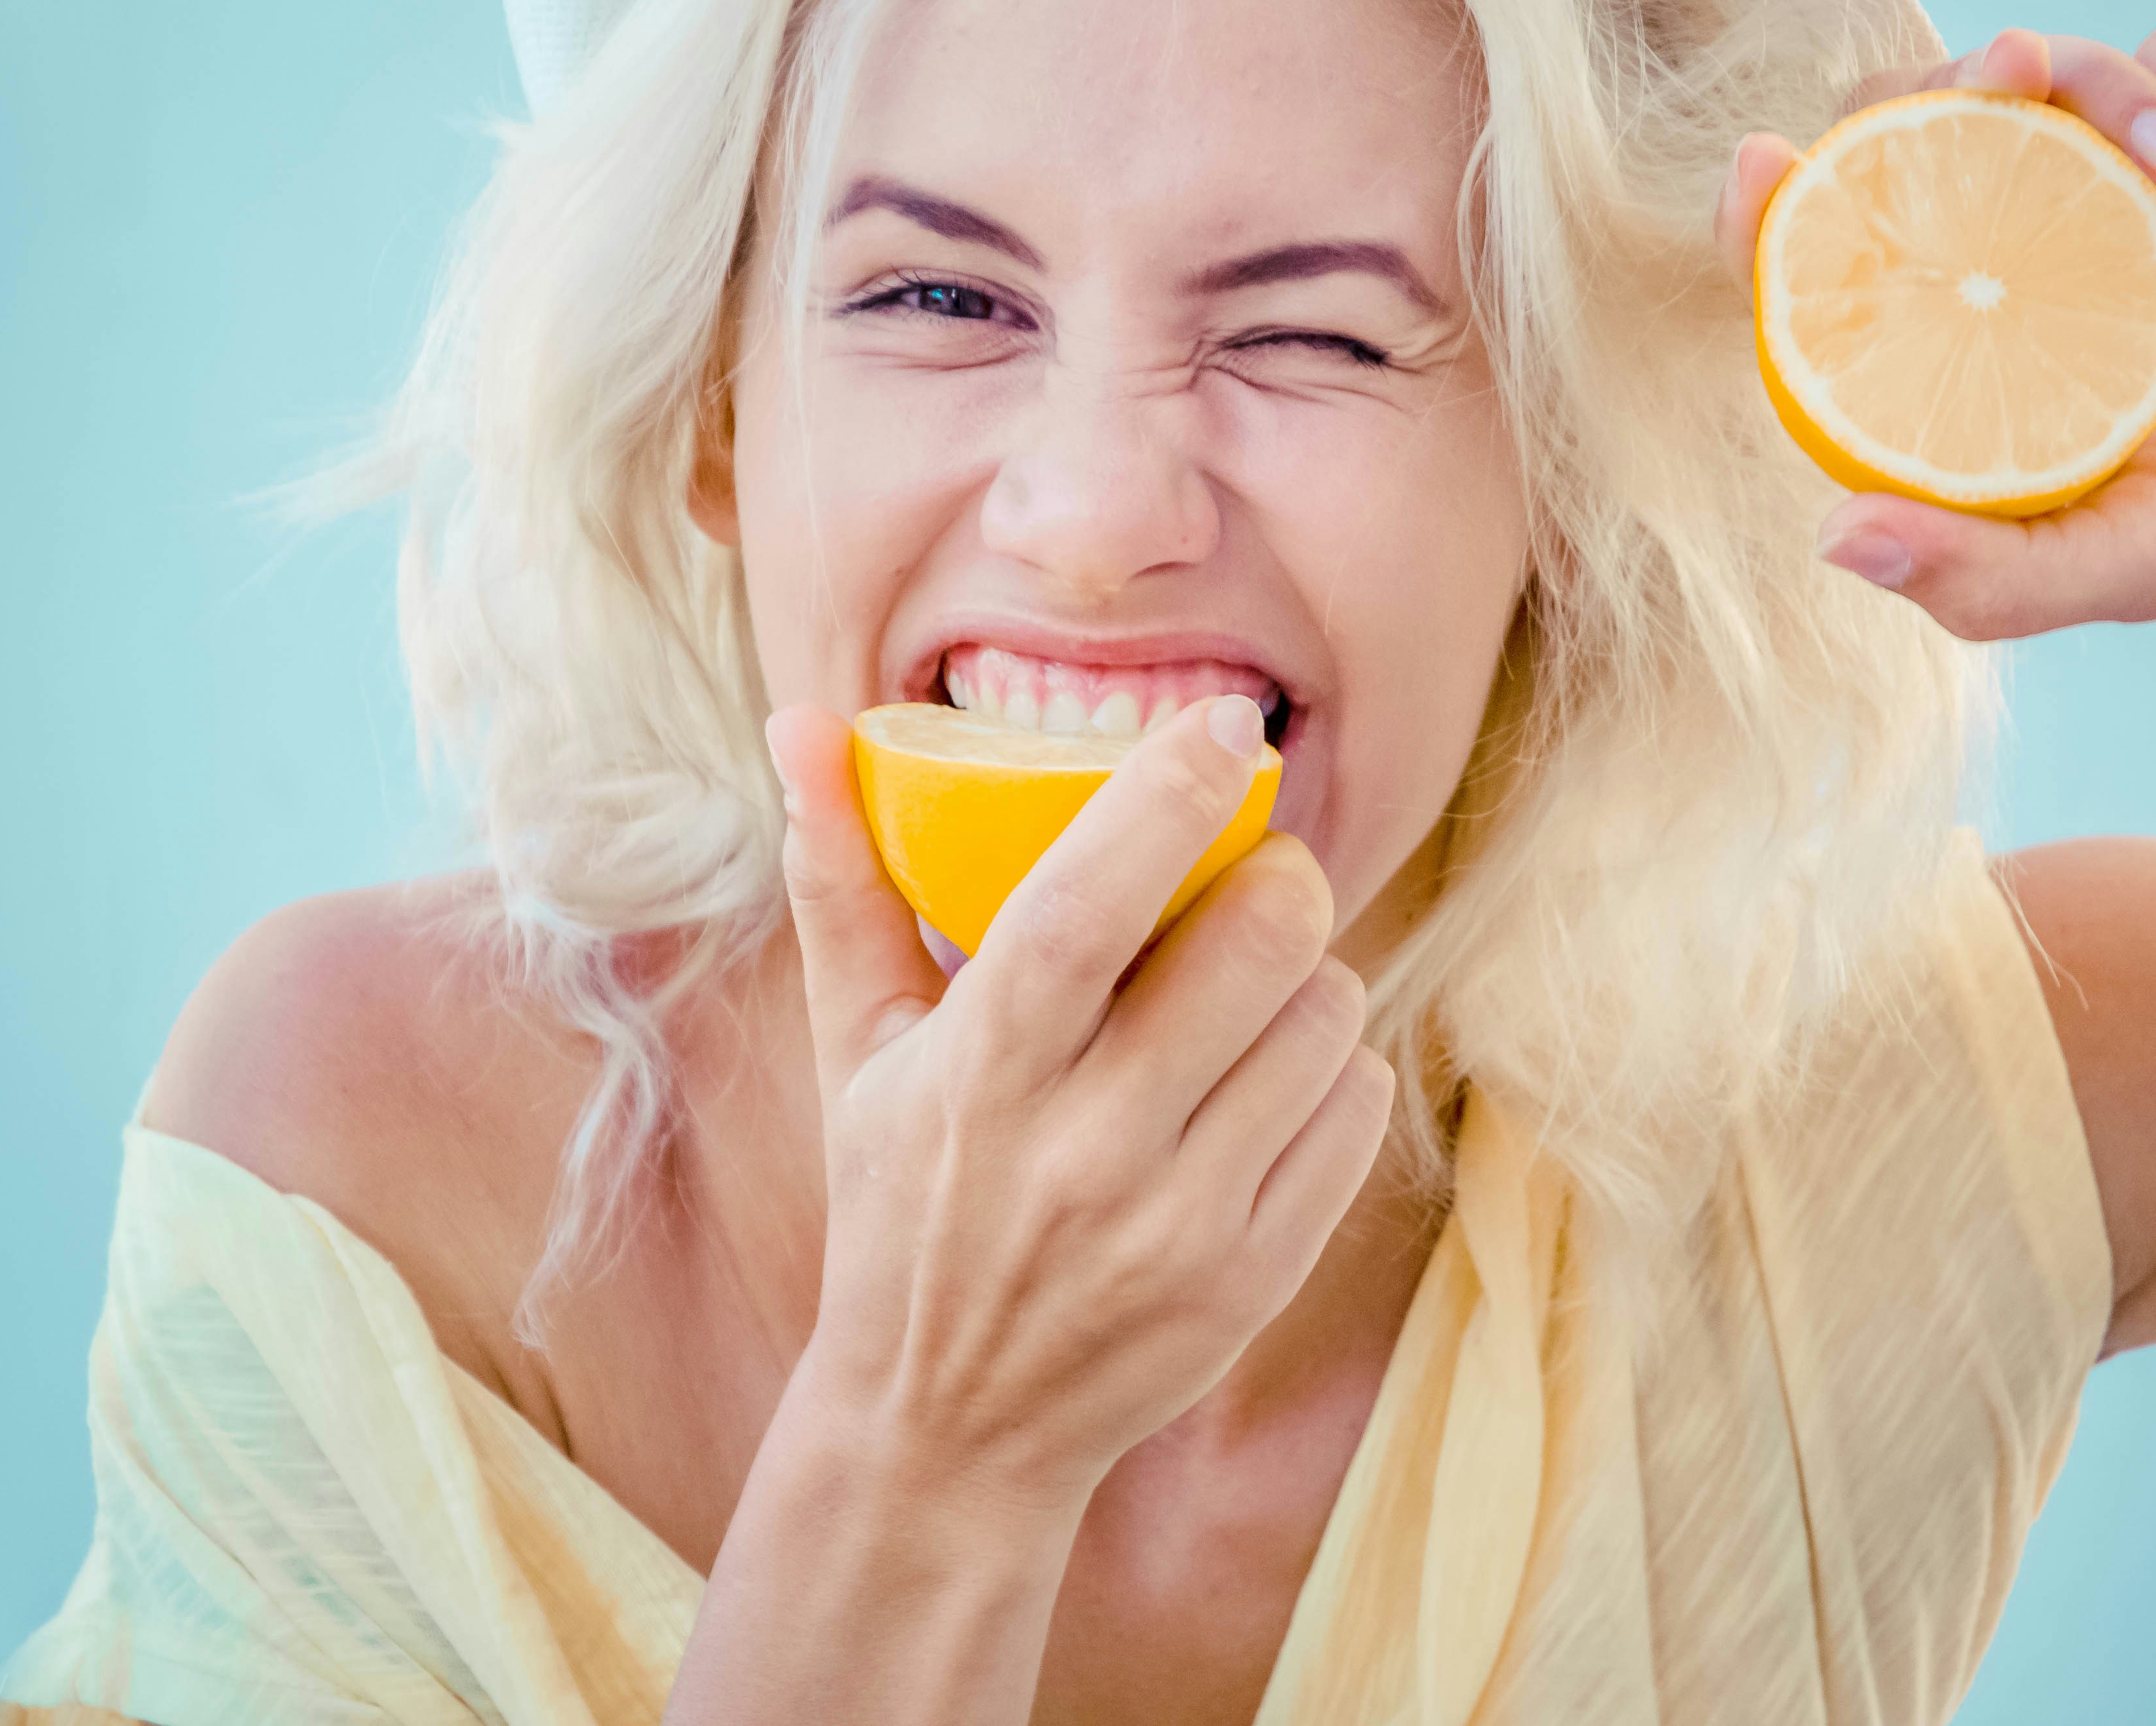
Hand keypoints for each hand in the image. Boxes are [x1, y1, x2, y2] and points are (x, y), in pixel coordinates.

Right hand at [761, 696, 1394, 1516]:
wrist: (947, 1433)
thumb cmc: (901, 1211)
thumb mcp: (856, 1053)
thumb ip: (841, 882)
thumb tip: (801, 723)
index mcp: (978, 1075)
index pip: (1085, 906)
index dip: (1167, 799)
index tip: (1226, 726)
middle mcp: (1082, 1151)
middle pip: (1248, 948)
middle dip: (1279, 877)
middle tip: (1257, 871)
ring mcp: (1178, 1224)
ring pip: (1322, 1022)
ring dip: (1309, 977)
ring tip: (1252, 990)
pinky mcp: (1253, 1280)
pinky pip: (1354, 1113)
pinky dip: (1332, 1069)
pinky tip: (1270, 1080)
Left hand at [1712, 22, 2155, 645]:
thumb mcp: (2137, 568)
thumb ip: (1987, 573)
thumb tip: (1830, 541)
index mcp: (1997, 363)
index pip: (1851, 273)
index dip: (1787, 219)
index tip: (1756, 167)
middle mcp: (2049, 269)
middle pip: (1929, 135)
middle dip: (1931, 92)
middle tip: (1990, 85)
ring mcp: (2147, 203)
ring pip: (2059, 75)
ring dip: (2103, 90)